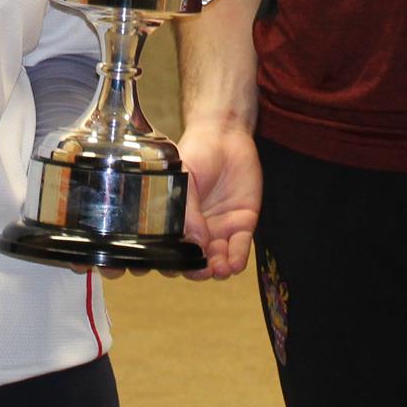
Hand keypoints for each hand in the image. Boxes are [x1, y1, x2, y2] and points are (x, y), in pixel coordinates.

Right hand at [177, 119, 261, 280]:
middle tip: (199, 271)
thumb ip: (188, 211)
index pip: (167, 249)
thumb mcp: (183, 179)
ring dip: (217, 268)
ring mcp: (218, 229)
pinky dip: (236, 259)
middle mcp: (195, 230)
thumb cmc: (196, 154)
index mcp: (174, 221)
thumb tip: (195, 244)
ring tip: (218, 269)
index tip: (168, 268)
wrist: (225, 136)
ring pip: (216, 260)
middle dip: (195, 270)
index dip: (165, 262)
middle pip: (192, 261)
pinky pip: (239, 248)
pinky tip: (233, 264)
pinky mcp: (241, 225)